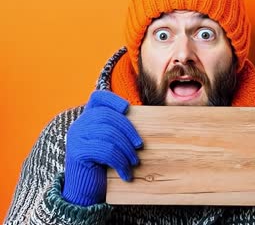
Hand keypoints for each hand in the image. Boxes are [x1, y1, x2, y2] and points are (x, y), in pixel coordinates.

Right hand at [62, 90, 142, 205]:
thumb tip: (144, 120)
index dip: (113, 99)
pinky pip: (105, 151)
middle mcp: (79, 124)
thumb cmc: (103, 166)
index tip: (127, 108)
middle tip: (139, 146)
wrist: (85, 191)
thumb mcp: (111, 143)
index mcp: (88, 118)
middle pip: (107, 116)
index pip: (97, 98)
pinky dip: (120, 162)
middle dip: (128, 130)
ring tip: (134, 162)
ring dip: (126, 149)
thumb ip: (118, 130)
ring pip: (108, 133)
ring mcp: (76, 137)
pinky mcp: (77, 152)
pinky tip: (126, 174)